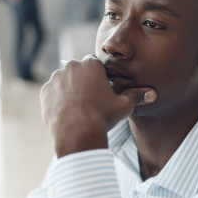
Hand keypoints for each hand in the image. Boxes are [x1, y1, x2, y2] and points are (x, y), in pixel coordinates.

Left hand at [41, 55, 155, 157]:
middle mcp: (71, 66)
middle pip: (78, 71)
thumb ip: (136, 96)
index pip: (94, 64)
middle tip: (89, 101)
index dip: (98, 78)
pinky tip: (66, 113)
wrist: (78, 133)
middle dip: (82, 82)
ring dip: (68, 91)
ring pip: (63, 82)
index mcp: (91, 64)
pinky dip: (57, 101)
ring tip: (77, 109)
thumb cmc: (102, 117)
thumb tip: (153, 94)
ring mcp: (55, 78)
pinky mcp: (45, 92)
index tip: (100, 91)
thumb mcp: (123, 106)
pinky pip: (52, 94)